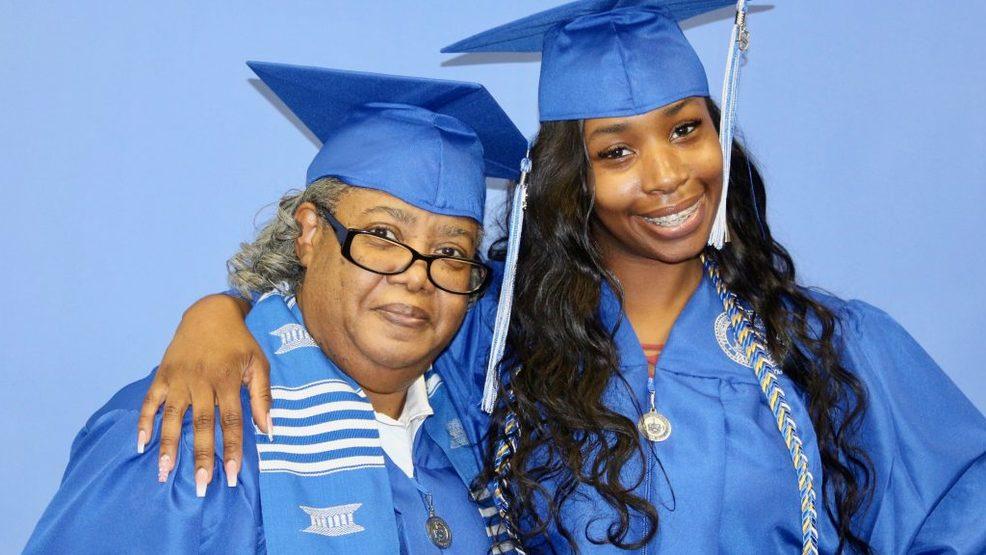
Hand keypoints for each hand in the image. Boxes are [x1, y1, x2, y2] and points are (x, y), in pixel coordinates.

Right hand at [136, 293, 270, 495]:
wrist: (210, 313)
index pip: (231, 421)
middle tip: (200, 486)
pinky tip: (141, 444)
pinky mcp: (162, 375)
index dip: (231, 449)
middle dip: (200, 457)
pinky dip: (144, 422)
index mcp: (228, 380)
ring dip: (167, 446)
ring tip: (164, 472)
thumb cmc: (239, 343)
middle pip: (200, 425)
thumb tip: (268, 430)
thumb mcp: (259, 364)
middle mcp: (201, 381)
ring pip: (172, 417)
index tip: (231, 476)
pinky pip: (150, 401)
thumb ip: (263, 396)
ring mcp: (179, 378)